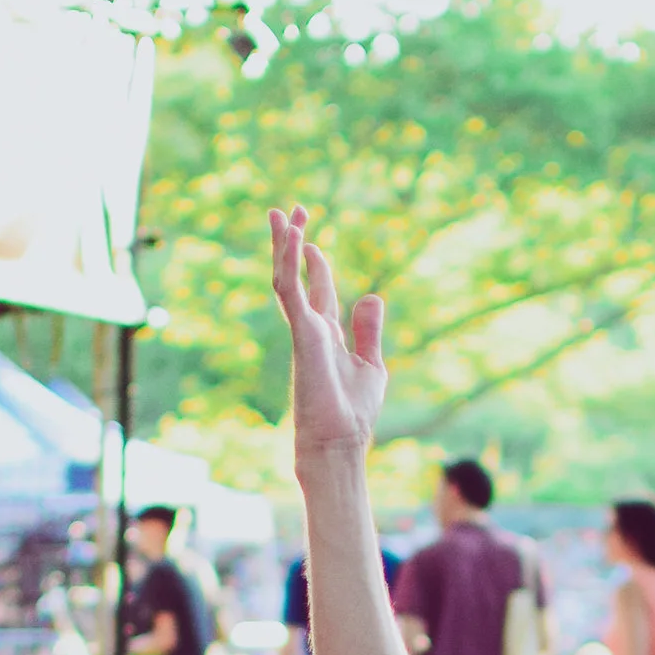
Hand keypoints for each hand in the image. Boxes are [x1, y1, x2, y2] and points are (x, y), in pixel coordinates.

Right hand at [269, 208, 385, 460]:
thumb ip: (368, 331)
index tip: (311, 238)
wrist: (338, 443)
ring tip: (283, 213)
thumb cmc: (353, 414)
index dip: (313, 262)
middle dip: (293, 244)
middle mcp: (310, 329)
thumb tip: (371, 296)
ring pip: (286, 278)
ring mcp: (303, 330)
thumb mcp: (371, 365)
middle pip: (296, 276)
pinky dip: (291, 263)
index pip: (317, 290)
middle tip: (292, 211)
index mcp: (325, 335)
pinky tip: (295, 237)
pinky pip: (290, 291)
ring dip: (285, 245)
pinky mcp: (301, 334)